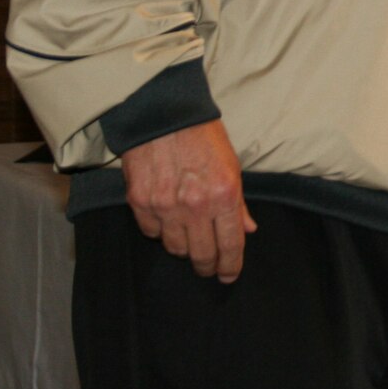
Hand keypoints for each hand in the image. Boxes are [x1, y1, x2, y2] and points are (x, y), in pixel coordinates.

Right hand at [118, 120, 254, 282]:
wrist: (164, 114)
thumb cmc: (203, 136)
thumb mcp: (232, 165)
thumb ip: (238, 202)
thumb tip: (248, 229)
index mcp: (224, 194)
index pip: (230, 243)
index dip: (230, 265)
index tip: (229, 274)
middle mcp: (195, 205)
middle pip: (201, 254)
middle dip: (207, 266)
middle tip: (209, 268)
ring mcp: (165, 206)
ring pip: (175, 247)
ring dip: (184, 247)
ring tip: (190, 239)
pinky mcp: (139, 202)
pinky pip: (151, 232)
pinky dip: (160, 231)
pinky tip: (167, 221)